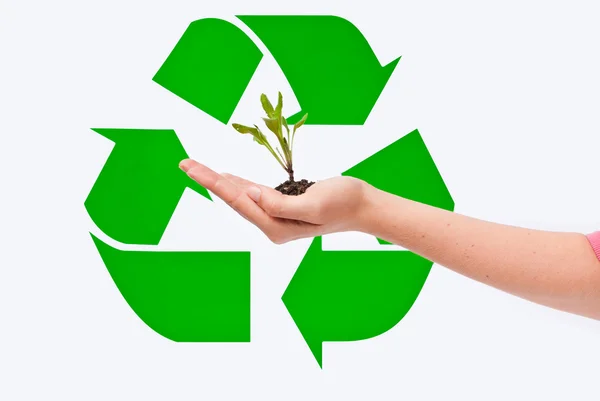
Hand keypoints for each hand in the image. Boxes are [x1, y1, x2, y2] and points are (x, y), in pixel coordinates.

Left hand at [179, 159, 370, 243]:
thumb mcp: (314, 204)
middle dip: (209, 180)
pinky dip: (238, 183)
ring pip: (241, 195)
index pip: (238, 200)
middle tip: (184, 163)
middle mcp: (272, 223)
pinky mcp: (283, 205)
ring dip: (220, 181)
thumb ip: (281, 204)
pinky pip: (254, 193)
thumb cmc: (344, 203)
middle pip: (234, 198)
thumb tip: (251, 194)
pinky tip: (227, 178)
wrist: (364, 206)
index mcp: (276, 225)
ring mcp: (277, 215)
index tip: (192, 168)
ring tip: (197, 168)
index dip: (213, 182)